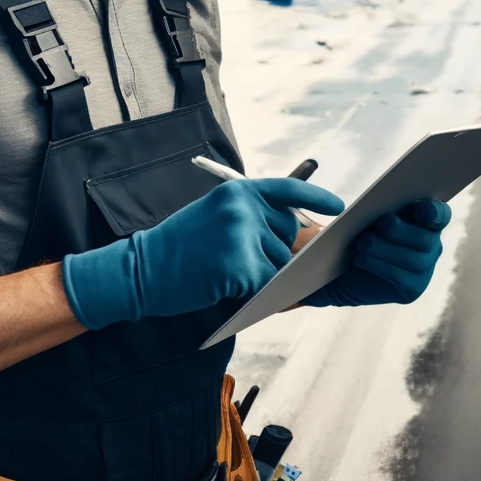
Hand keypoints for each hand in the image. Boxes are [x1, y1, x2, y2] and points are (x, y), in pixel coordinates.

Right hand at [63, 178, 344, 329]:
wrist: (140, 270)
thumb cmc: (177, 248)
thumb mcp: (215, 216)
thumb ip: (251, 218)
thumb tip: (292, 239)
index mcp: (237, 191)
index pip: (287, 189)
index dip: (316, 197)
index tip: (340, 206)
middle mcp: (243, 207)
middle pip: (287, 234)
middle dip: (272, 250)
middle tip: (230, 257)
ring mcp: (242, 236)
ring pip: (278, 262)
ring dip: (258, 272)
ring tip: (220, 269)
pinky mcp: (240, 266)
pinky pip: (266, 285)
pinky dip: (253, 291)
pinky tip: (222, 284)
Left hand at [303, 198, 450, 307]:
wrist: (345, 269)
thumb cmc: (360, 233)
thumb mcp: (372, 216)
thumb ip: (385, 207)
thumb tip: (388, 209)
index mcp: (427, 220)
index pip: (440, 216)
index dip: (434, 212)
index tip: (421, 209)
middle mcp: (432, 245)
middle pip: (426, 239)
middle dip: (401, 231)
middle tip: (380, 224)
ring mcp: (425, 269)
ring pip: (413, 259)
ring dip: (384, 249)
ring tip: (361, 244)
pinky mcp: (413, 289)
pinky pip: (401, 277)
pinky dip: (378, 266)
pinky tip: (360, 259)